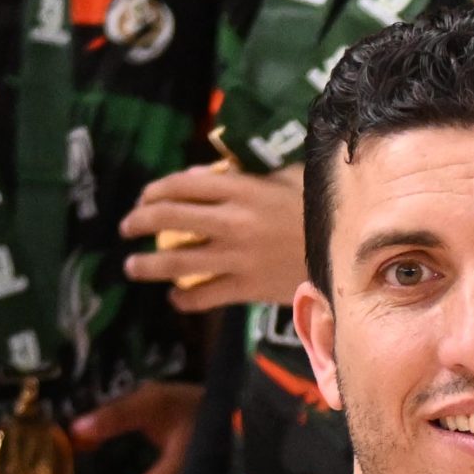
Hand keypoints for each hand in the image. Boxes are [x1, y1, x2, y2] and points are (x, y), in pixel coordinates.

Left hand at [122, 164, 304, 311]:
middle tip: (126, 228)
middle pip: (171, 218)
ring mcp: (238, 257)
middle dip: (140, 222)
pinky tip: (175, 299)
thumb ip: (248, 175)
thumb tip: (210, 174)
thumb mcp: (286, 177)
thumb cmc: (317, 209)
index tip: (143, 198)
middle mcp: (232, 222)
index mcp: (240, 189)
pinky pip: (207, 296)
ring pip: (180, 261)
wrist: (347, 253)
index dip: (155, 191)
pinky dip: (186, 299)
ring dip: (150, 265)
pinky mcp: (248, 287)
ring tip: (133, 266)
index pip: (182, 186)